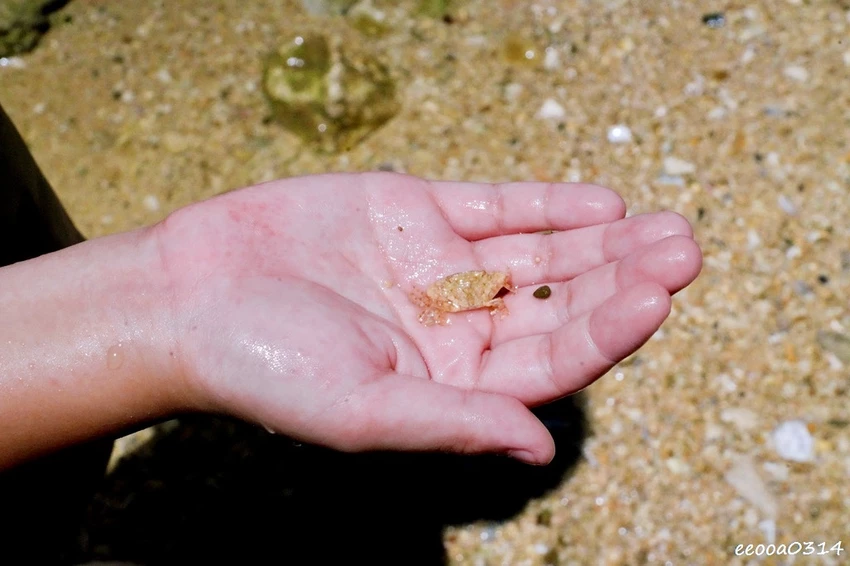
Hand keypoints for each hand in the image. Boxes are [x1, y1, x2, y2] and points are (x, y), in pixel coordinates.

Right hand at [156, 172, 700, 464]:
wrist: (192, 297)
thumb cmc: (266, 366)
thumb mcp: (363, 408)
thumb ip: (454, 421)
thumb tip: (539, 449)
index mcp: (455, 382)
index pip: (550, 359)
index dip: (605, 330)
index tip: (655, 297)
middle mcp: (460, 325)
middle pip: (560, 302)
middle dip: (622, 277)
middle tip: (686, 249)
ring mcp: (443, 266)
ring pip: (541, 252)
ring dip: (600, 239)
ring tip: (663, 225)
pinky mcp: (417, 212)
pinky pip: (496, 206)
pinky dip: (544, 203)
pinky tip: (597, 203)